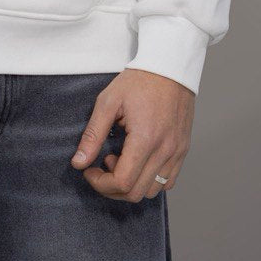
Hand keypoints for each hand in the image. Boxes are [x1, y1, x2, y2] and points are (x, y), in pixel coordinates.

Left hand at [69, 67, 193, 200]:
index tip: (90, 170)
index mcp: (145, 139)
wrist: (170, 67)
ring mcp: (176, 152)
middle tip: (102, 165)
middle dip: (112, 187)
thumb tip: (78, 163)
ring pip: (152, 191)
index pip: (122, 182)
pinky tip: (139, 161)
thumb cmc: (139, 81)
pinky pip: (168, 181)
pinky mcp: (182, 150)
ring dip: (131, 184)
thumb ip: (93, 135)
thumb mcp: (108, 102)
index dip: (100, 183)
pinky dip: (150, 180)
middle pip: (136, 193)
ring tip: (122, 159)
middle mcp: (164, 151)